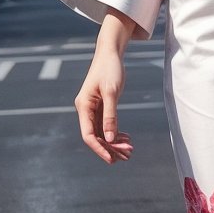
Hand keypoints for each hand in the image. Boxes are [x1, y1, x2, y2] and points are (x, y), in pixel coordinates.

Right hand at [74, 45, 132, 164]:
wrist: (110, 53)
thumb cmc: (110, 69)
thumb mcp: (112, 92)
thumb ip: (110, 116)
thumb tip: (111, 139)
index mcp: (84, 106)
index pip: (88, 135)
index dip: (100, 149)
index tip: (112, 159)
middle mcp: (86, 110)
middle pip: (96, 136)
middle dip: (111, 148)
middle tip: (127, 156)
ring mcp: (93, 109)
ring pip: (102, 132)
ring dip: (115, 143)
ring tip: (129, 151)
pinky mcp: (101, 106)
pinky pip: (107, 125)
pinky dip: (116, 133)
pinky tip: (126, 139)